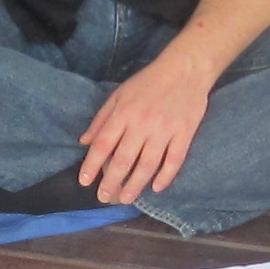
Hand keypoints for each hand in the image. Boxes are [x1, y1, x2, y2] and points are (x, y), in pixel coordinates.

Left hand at [79, 49, 213, 202]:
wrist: (185, 69)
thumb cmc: (148, 82)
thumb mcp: (119, 94)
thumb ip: (102, 119)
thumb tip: (84, 142)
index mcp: (123, 113)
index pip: (103, 144)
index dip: (92, 165)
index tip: (85, 182)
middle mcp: (142, 124)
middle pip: (124, 160)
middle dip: (111, 182)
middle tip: (104, 198)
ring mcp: (165, 130)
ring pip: (147, 165)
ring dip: (135, 185)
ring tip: (125, 199)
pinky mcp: (185, 134)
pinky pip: (174, 160)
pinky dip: (166, 176)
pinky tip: (156, 188)